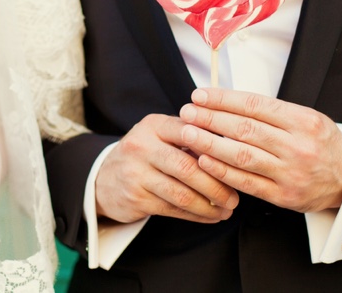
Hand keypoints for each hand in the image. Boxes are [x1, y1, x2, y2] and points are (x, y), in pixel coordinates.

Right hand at [95, 113, 237, 224]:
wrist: (103, 179)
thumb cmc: (142, 155)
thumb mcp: (158, 136)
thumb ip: (189, 137)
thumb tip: (230, 149)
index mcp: (153, 125)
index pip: (190, 132)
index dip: (216, 148)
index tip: (238, 162)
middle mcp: (142, 146)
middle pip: (188, 167)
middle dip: (217, 185)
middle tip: (235, 197)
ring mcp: (136, 173)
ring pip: (181, 193)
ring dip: (209, 205)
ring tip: (226, 209)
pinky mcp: (135, 197)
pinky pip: (173, 209)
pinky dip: (196, 215)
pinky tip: (210, 216)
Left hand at [179, 88, 341, 212]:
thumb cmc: (318, 142)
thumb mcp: (305, 118)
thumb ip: (270, 111)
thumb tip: (224, 100)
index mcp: (304, 121)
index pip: (255, 106)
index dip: (223, 99)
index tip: (200, 95)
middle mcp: (298, 147)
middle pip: (245, 129)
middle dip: (210, 119)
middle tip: (187, 112)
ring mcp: (291, 173)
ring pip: (242, 155)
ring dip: (210, 143)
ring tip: (188, 133)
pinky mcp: (283, 196)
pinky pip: (247, 182)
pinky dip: (222, 171)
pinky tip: (203, 160)